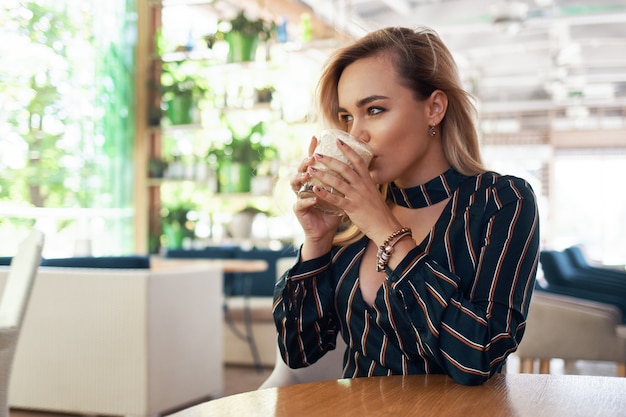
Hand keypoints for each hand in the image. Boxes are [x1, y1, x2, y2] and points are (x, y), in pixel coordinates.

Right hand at [290, 136, 343, 256]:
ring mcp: (300, 197)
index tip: (315, 137)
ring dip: (302, 178)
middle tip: (314, 157)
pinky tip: (314, 197)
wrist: (325, 231)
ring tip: (309, 174)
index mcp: (314, 180)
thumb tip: (357, 163)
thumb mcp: (340, 192)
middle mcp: (305, 186)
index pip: (312, 162)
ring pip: (295, 183)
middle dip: (306, 162)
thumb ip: (343, 179)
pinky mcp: (299, 210)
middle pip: (301, 169)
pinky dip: (308, 200)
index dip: (312, 150)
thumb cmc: (333, 210)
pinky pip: (301, 203)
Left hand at [307, 138, 396, 239]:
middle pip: (344, 168)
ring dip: (322, 174)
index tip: (338, 140)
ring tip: (311, 169)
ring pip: (337, 182)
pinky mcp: (352, 208)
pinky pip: (335, 199)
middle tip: (316, 154)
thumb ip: (365, 184)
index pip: (358, 160)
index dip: (348, 149)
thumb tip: (359, 175)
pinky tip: (314, 189)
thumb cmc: (378, 211)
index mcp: (368, 181)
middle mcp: (362, 186)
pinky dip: (324, 193)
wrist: (385, 226)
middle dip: (329, 160)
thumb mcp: (373, 193)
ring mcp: (357, 196)